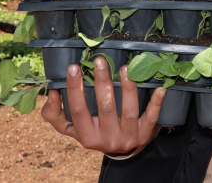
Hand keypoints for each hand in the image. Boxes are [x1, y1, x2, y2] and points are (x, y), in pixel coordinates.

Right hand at [41, 58, 164, 153]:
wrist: (121, 151)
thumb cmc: (93, 131)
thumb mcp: (71, 128)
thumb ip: (54, 114)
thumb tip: (52, 92)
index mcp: (87, 136)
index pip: (78, 110)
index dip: (75, 89)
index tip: (73, 67)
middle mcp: (107, 139)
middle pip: (105, 107)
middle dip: (102, 82)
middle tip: (100, 60)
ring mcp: (128, 137)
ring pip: (128, 111)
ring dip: (128, 88)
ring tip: (125, 68)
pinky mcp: (145, 134)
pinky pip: (151, 117)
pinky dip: (156, 103)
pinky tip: (160, 88)